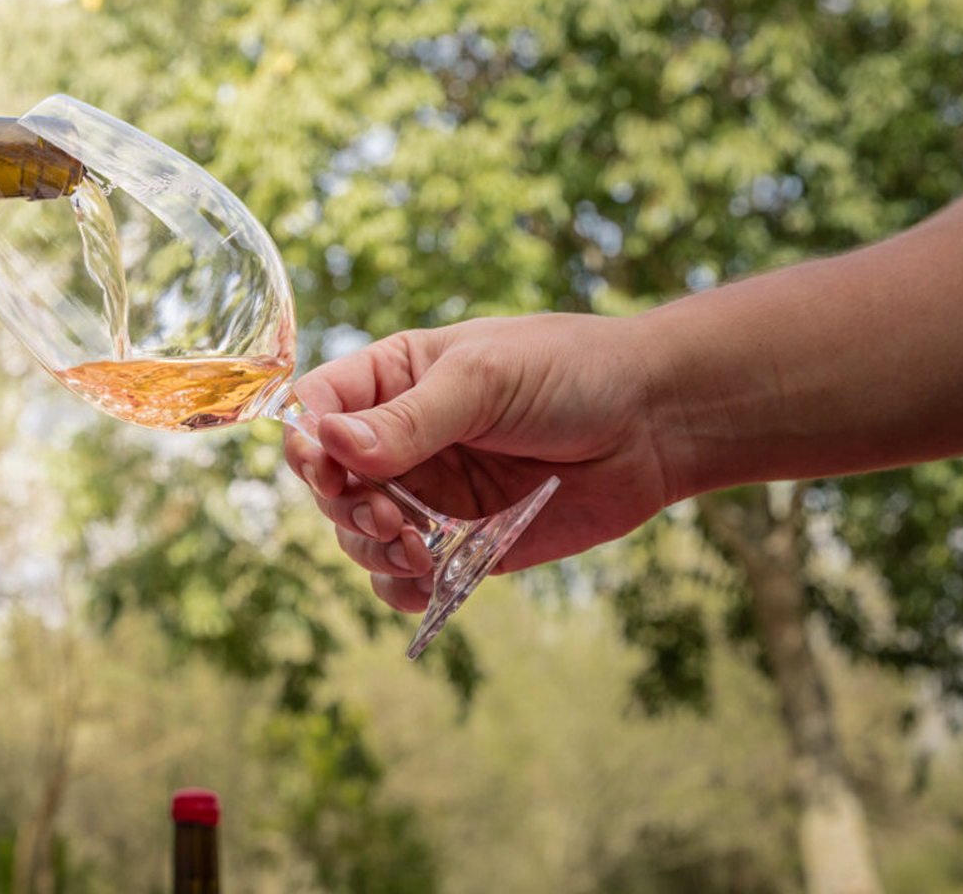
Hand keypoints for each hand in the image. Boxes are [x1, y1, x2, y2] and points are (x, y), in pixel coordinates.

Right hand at [283, 314, 676, 614]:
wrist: (654, 422)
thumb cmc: (570, 373)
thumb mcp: (485, 380)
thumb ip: (410, 418)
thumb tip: (331, 444)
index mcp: (393, 378)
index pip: (317, 409)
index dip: (308, 444)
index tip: (328, 471)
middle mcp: (400, 439)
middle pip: (329, 484)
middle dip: (345, 507)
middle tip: (386, 519)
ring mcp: (429, 494)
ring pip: (359, 537)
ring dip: (370, 552)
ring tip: (414, 550)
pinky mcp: (463, 543)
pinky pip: (406, 578)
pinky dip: (401, 588)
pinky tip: (426, 583)